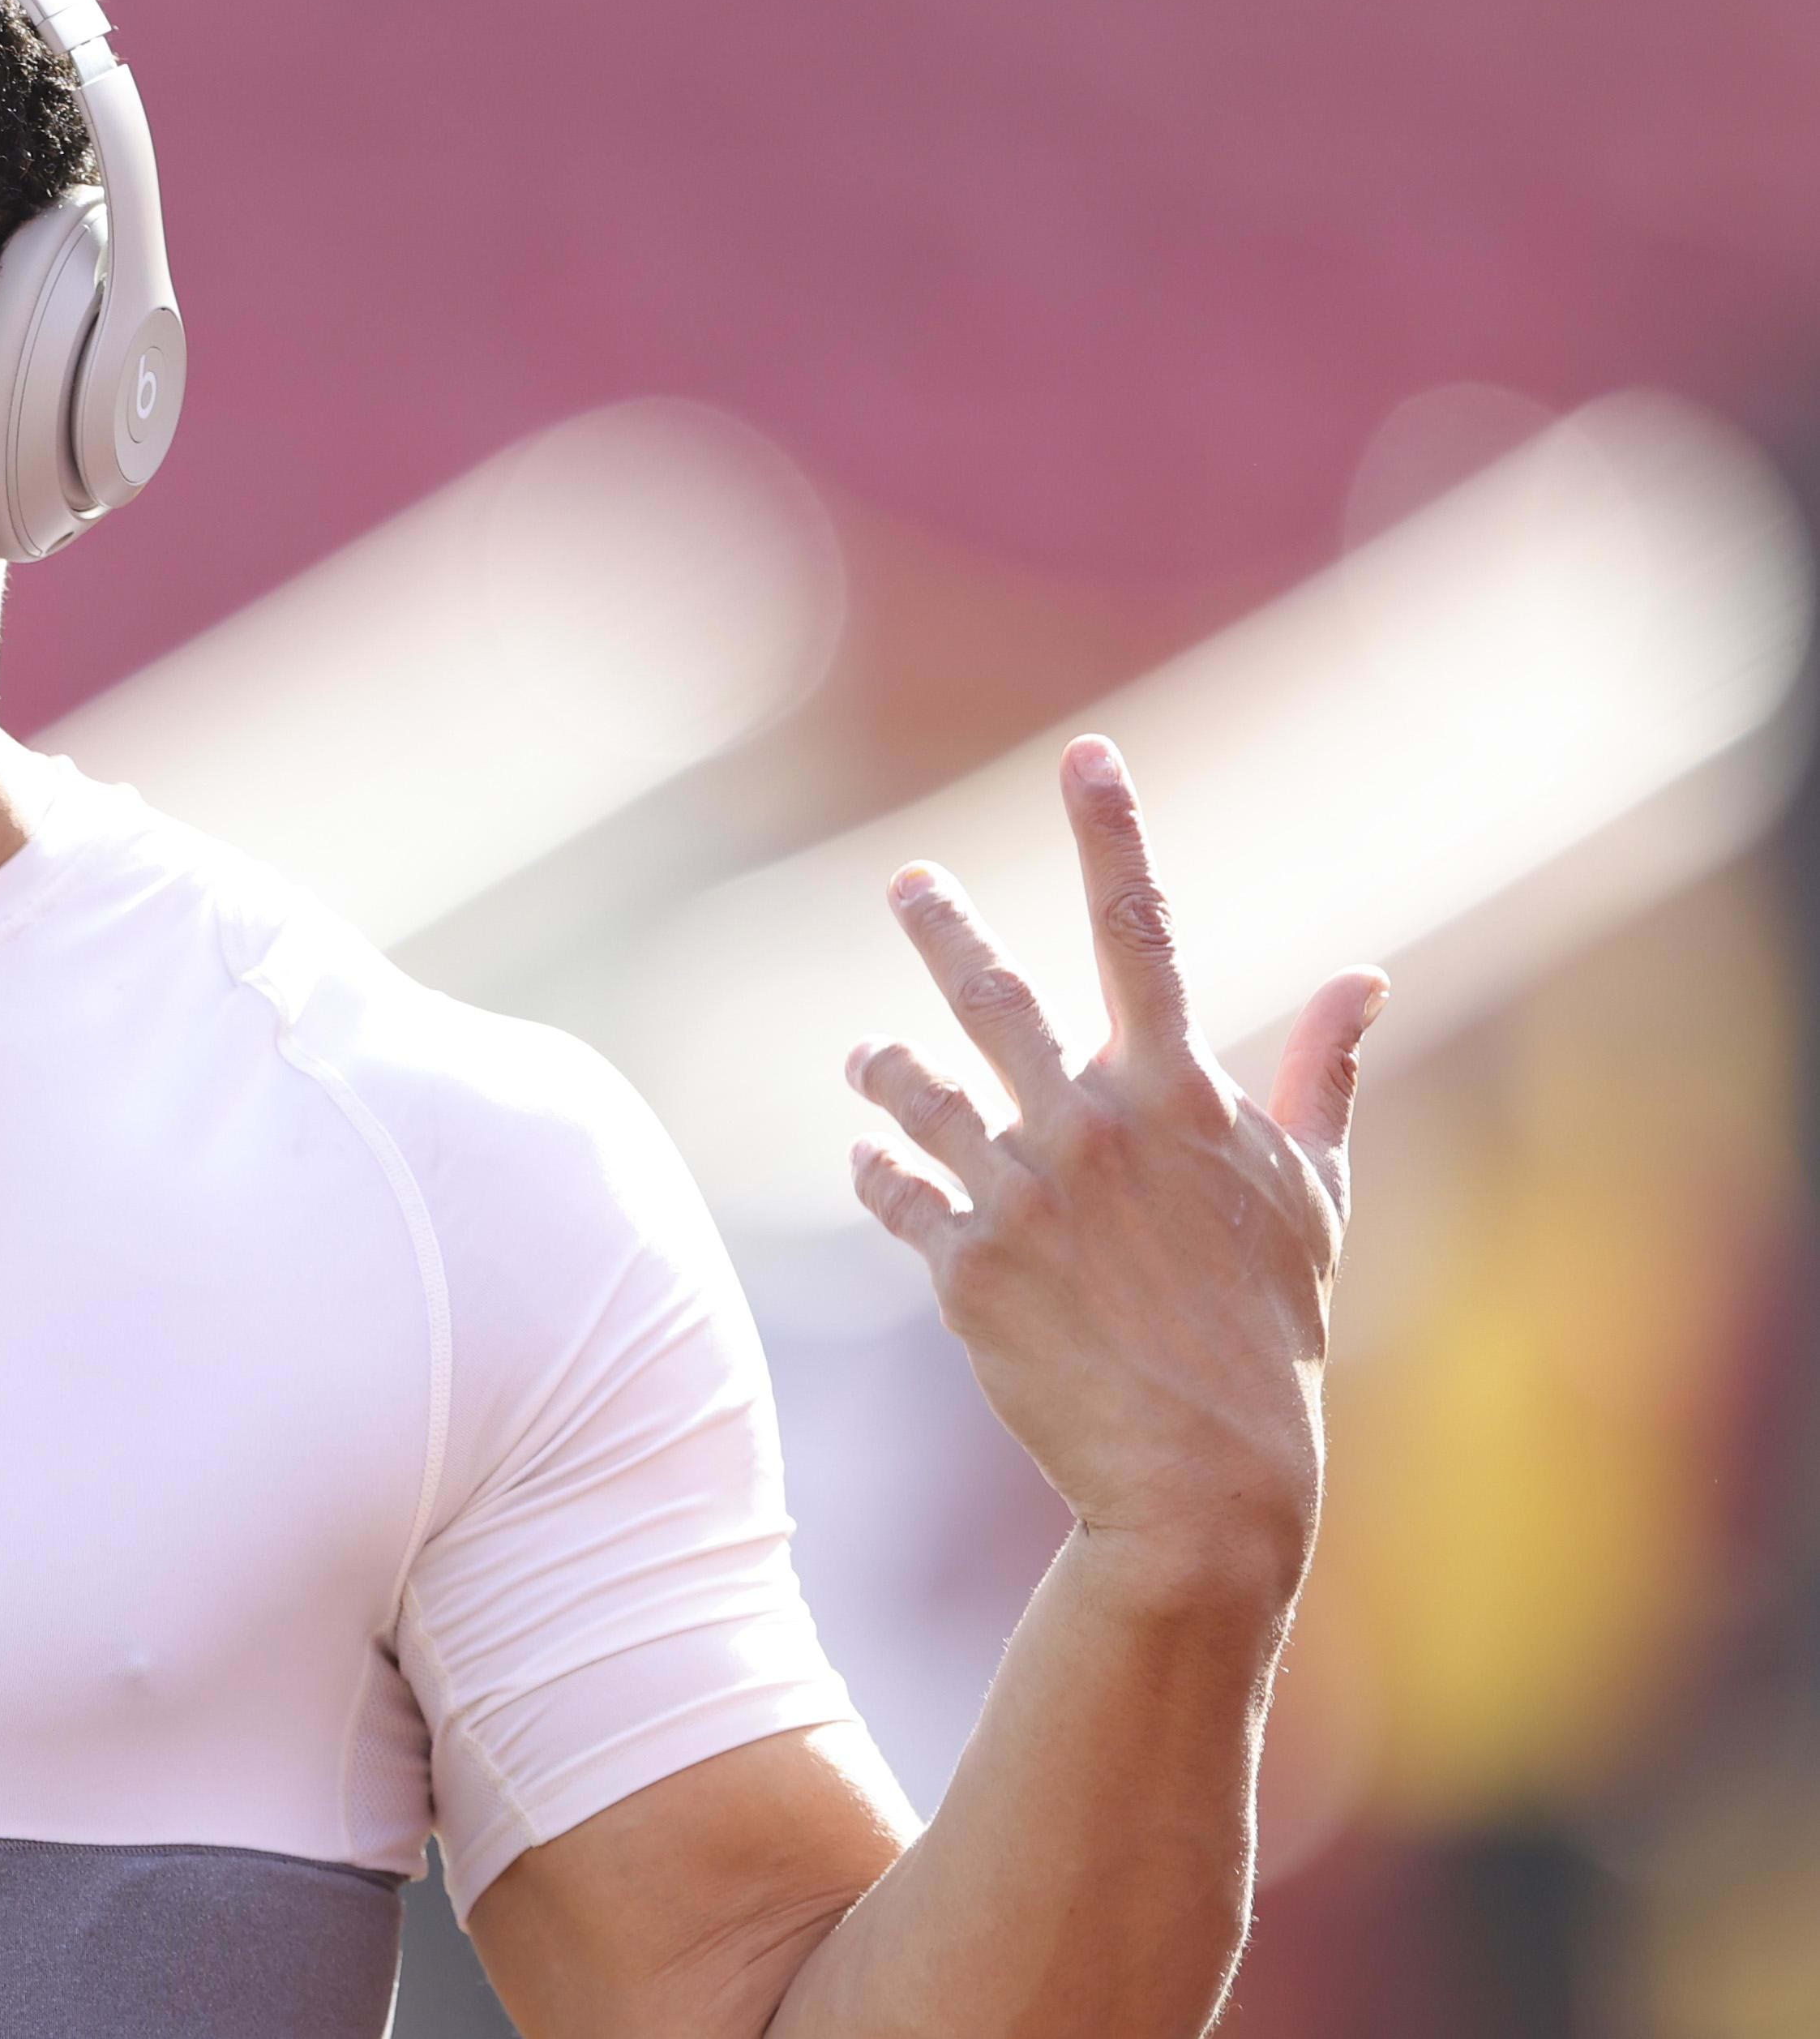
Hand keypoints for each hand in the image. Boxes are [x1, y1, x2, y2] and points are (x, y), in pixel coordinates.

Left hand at [842, 736, 1385, 1603]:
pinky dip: (879, 1165)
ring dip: (883, 1064)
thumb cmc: (1271, 1332)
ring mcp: (1018, 1194)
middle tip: (907, 884)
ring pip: (918, 1091)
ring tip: (861, 1054)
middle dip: (942, 928)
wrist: (1203, 1473)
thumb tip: (1367, 977)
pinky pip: (895, 1191)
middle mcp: (1089, 1127)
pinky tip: (870, 1155)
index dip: (1110, 835)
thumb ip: (1325, 1078)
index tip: (1085, 756)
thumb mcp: (1315, 1196)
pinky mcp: (961, 1266)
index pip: (1139, 930)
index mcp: (1179, 1096)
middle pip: (991, 993)